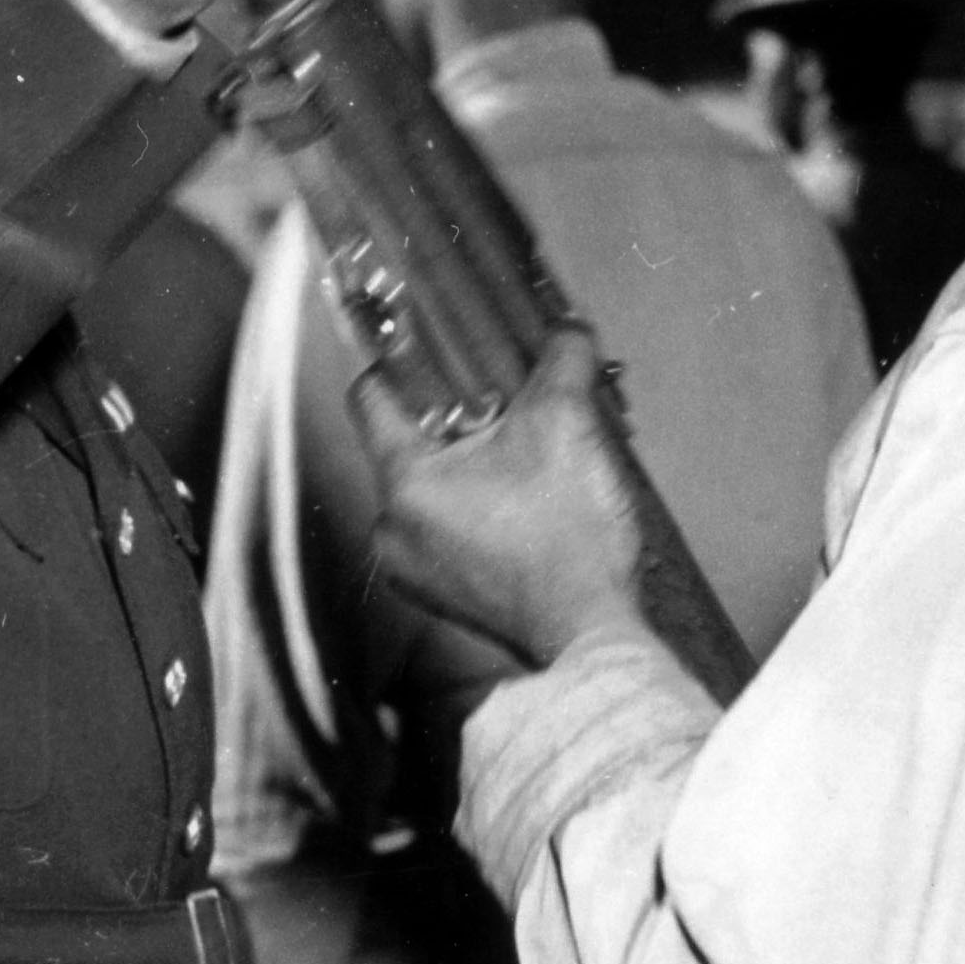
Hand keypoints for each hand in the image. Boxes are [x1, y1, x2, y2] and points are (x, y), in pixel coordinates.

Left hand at [356, 330, 656, 677]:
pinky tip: (528, 504)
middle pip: (410, 443)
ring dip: (476, 466)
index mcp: (405, 483)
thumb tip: (566, 332)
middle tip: (509, 407)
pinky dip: (481, 509)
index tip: (434, 349)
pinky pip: (448, 530)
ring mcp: (415, 570)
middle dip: (461, 419)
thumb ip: (561, 360)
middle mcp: (393, 530)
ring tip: (528, 459)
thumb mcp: (568, 424)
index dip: (402, 361)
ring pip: (433, 489)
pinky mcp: (445, 595)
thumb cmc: (569, 540)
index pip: (371, 396)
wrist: (593, 631)